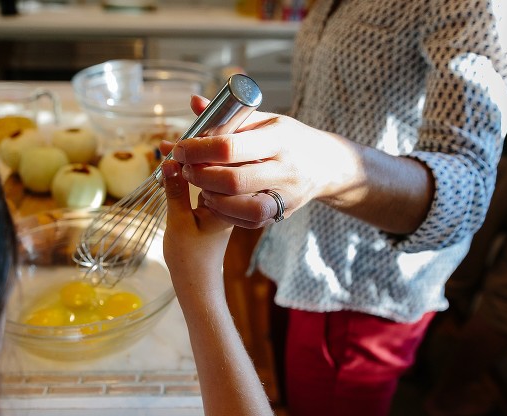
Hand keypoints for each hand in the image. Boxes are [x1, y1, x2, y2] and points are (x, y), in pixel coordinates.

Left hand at [160, 95, 358, 228]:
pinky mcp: (283, 213)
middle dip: (201, 176)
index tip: (180, 148)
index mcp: (278, 139)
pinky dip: (226, 214)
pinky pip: (250, 221)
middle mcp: (285, 168)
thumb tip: (194, 102)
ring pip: (243, 207)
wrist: (326, 165)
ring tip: (201, 189)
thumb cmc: (288, 138)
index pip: (230, 147)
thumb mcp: (264, 120)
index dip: (198, 150)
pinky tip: (215, 202)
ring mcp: (286, 195)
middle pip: (233, 180)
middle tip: (186, 170)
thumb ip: (228, 116)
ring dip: (214, 199)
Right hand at [161, 158, 232, 290]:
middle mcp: (232, 200)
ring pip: (211, 174)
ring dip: (190, 163)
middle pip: (217, 166)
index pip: (218, 167)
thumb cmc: (190, 260)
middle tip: (167, 145)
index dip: (195, 152)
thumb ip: (176, 191)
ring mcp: (225, 203)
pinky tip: (175, 170)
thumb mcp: (178, 223)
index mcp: (230, 203)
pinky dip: (191, 176)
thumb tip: (169, 162)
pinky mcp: (216, 208)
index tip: (172, 145)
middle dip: (192, 153)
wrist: (198, 285)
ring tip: (168, 152)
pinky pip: (206, 184)